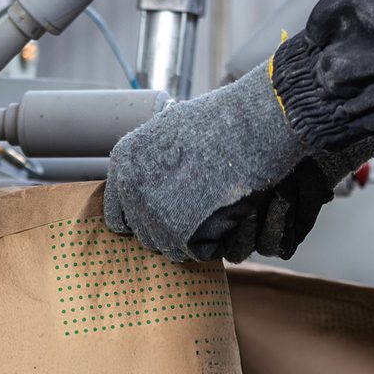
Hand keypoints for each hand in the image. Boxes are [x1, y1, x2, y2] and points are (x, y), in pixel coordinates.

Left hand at [104, 62, 373, 262]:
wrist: (254, 124)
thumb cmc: (223, 120)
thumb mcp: (170, 128)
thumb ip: (151, 160)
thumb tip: (145, 180)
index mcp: (124, 163)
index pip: (118, 215)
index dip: (142, 217)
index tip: (163, 215)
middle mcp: (131, 190)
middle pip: (144, 235)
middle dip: (167, 229)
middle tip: (196, 214)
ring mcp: (153, 214)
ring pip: (167, 248)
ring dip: (189, 238)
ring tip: (212, 214)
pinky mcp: (180, 234)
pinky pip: (192, 253)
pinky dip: (210, 243)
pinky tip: (224, 218)